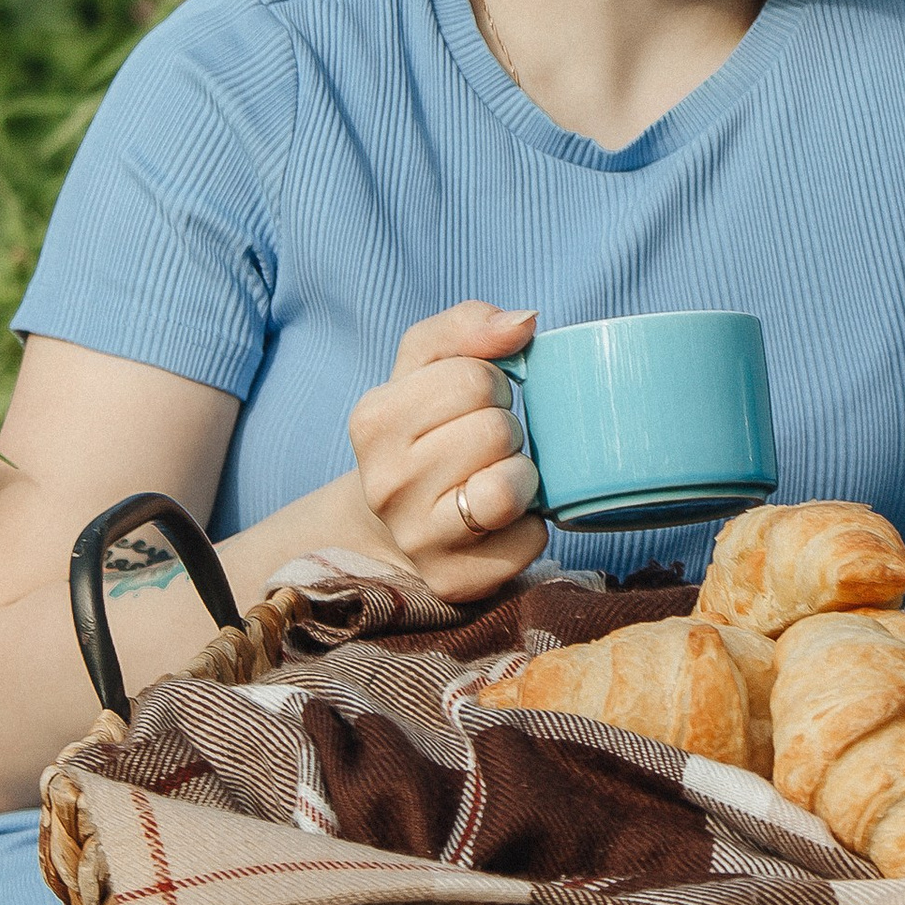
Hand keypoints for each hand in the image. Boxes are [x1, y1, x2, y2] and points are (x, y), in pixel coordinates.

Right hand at [346, 303, 546, 599]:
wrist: (393, 522)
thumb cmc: (422, 429)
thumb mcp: (427, 364)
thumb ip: (468, 326)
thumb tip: (524, 321)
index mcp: (373, 420)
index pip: (476, 378)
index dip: (491, 385)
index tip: (472, 405)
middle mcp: (385, 484)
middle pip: (497, 431)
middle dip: (506, 431)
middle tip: (483, 447)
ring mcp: (417, 540)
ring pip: (510, 489)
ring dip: (521, 477)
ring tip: (496, 478)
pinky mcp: (454, 582)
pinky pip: (530, 540)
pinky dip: (530, 526)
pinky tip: (501, 522)